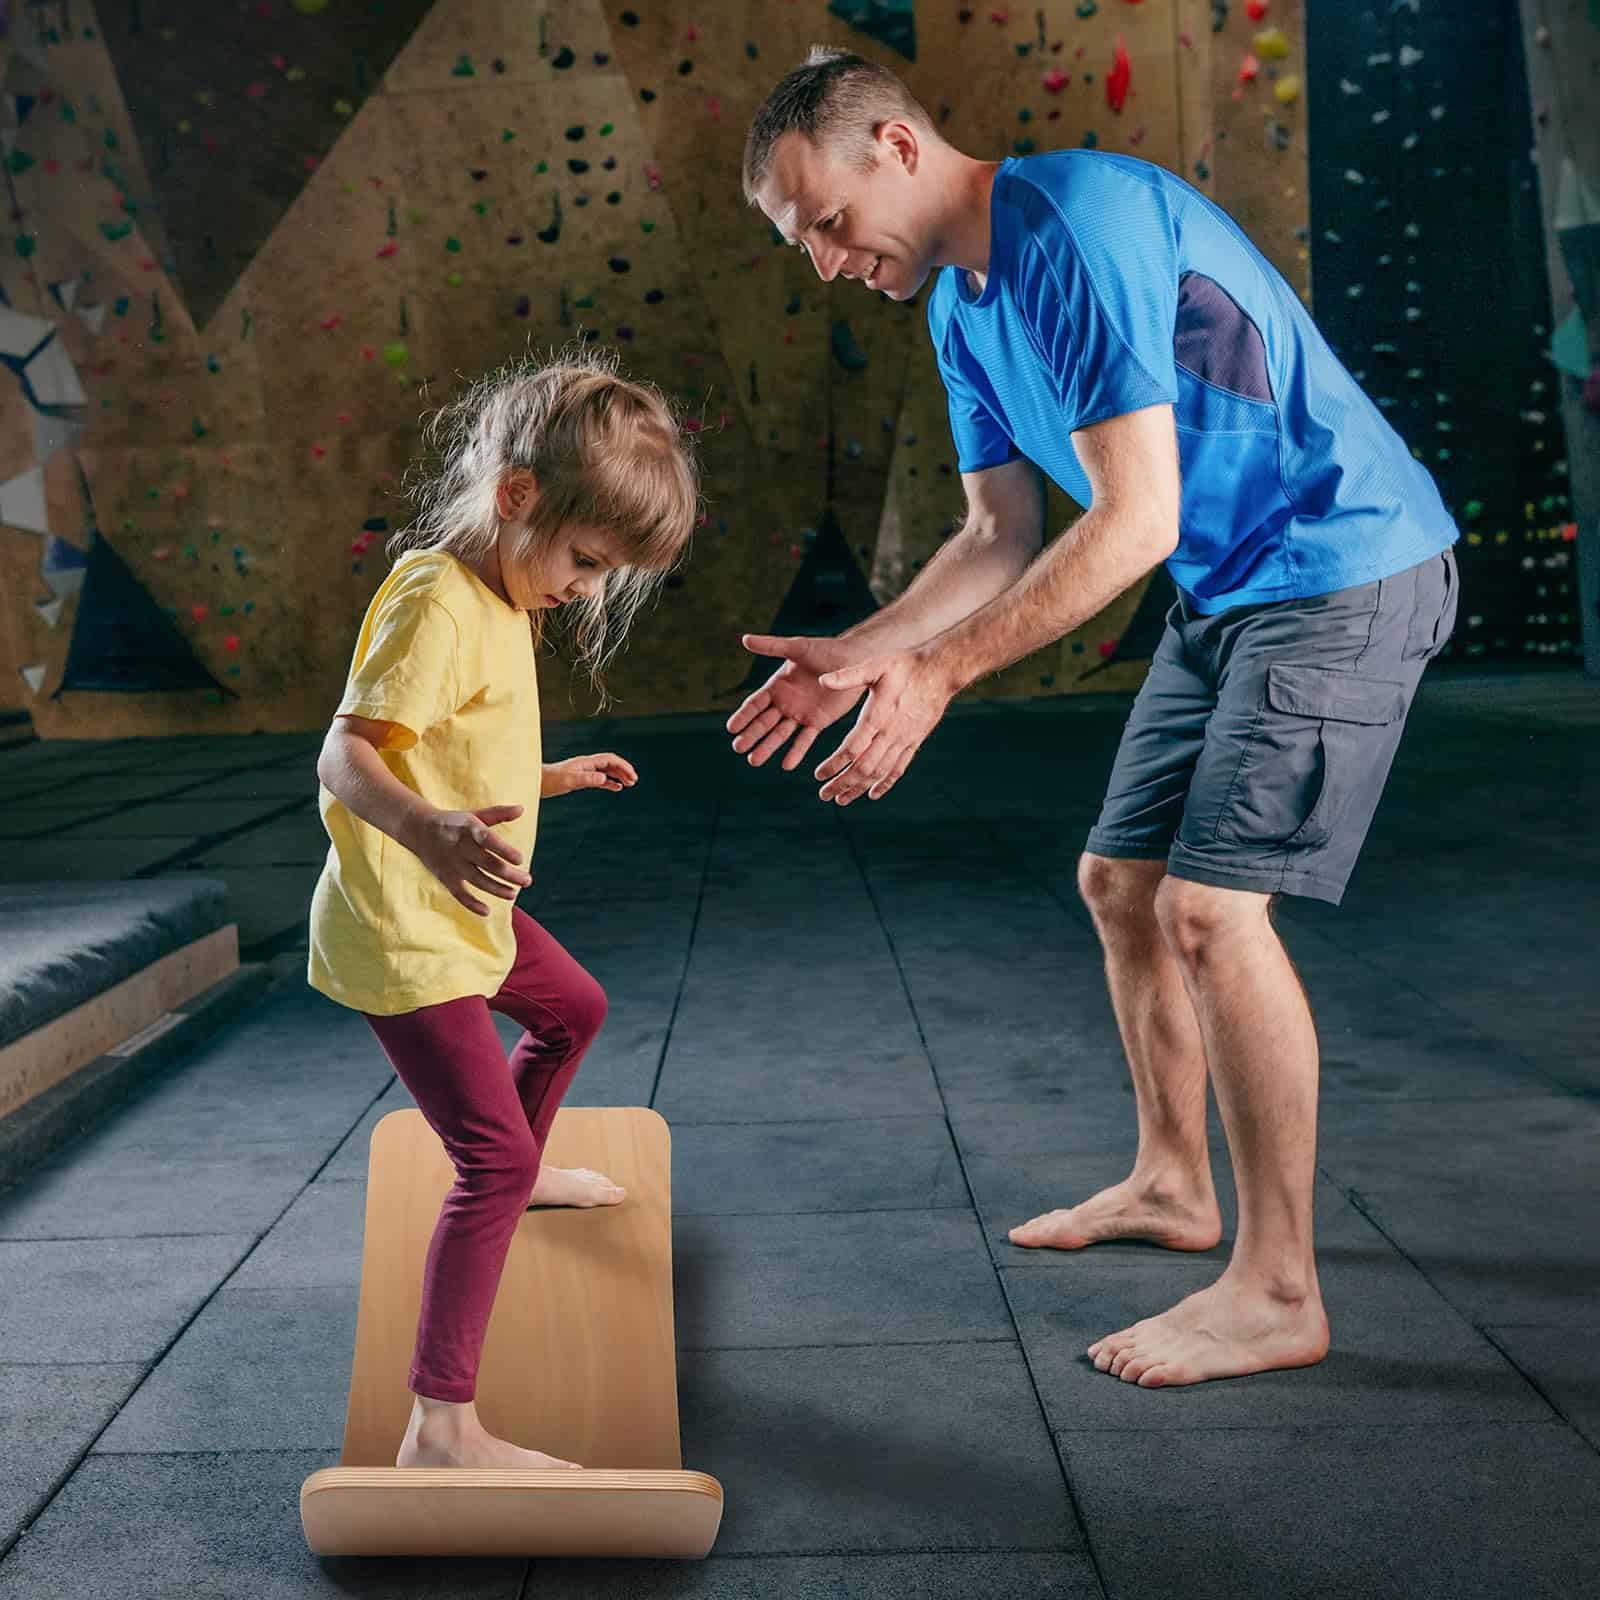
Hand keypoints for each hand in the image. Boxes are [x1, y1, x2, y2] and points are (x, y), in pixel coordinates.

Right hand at [405, 804, 531, 916]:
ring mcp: (452, 864)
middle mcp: (460, 847)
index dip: (504, 850)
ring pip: (477, 880)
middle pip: (488, 864)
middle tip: (527, 881)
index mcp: (468, 829)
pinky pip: (459, 894)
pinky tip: (487, 911)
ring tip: (514, 893)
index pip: (488, 840)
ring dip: (497, 889)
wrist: (419, 830)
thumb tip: (522, 809)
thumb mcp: (474, 815)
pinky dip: (471, 904)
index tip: (520, 859)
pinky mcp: (445, 877)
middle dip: (509, 874)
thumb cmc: (455, 823)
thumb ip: (498, 814)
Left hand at [543, 753, 637, 796]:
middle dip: (624, 770)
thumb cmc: (549, 780)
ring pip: (607, 770)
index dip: (623, 766)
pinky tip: (616, 787)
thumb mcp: (569, 780)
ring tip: (629, 783)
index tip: (632, 775)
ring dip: (619, 775)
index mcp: (586, 762)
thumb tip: (604, 778)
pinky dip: (610, 782)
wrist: (535, 781)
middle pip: (611, 763)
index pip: (610, 759)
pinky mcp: (580, 778)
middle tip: (634, 781)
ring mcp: (584, 771)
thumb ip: (587, 779)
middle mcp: (586, 764)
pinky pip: (599, 778)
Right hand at [727, 634, 865, 770]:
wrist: (856, 660)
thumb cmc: (826, 649)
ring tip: (754, 761)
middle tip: (739, 748)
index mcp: (777, 685)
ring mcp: (800, 713)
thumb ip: (772, 646)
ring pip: (780, 734)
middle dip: (751, 735)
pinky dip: (796, 752)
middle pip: (763, 722)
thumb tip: (744, 638)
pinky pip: (805, 739)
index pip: (755, 704)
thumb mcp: (798, 647)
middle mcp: (785, 702)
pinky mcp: (818, 721)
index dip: (743, 716)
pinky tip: (786, 765)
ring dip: (768, 747)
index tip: (731, 728)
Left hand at [812, 648, 955, 804]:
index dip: (834, 764)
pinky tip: (873, 794)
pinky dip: (885, 784)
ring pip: (879, 772)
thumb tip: (823, 679)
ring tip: (842, 799)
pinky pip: (899, 769)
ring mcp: (904, 740)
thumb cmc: (906, 665)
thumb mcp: (876, 665)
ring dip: (859, 788)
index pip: (851, 749)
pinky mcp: (914, 742)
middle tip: (824, 794)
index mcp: (877, 716)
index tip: (818, 775)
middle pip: (863, 767)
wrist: (941, 671)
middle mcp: (891, 733)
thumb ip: (848, 675)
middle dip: (842, 783)